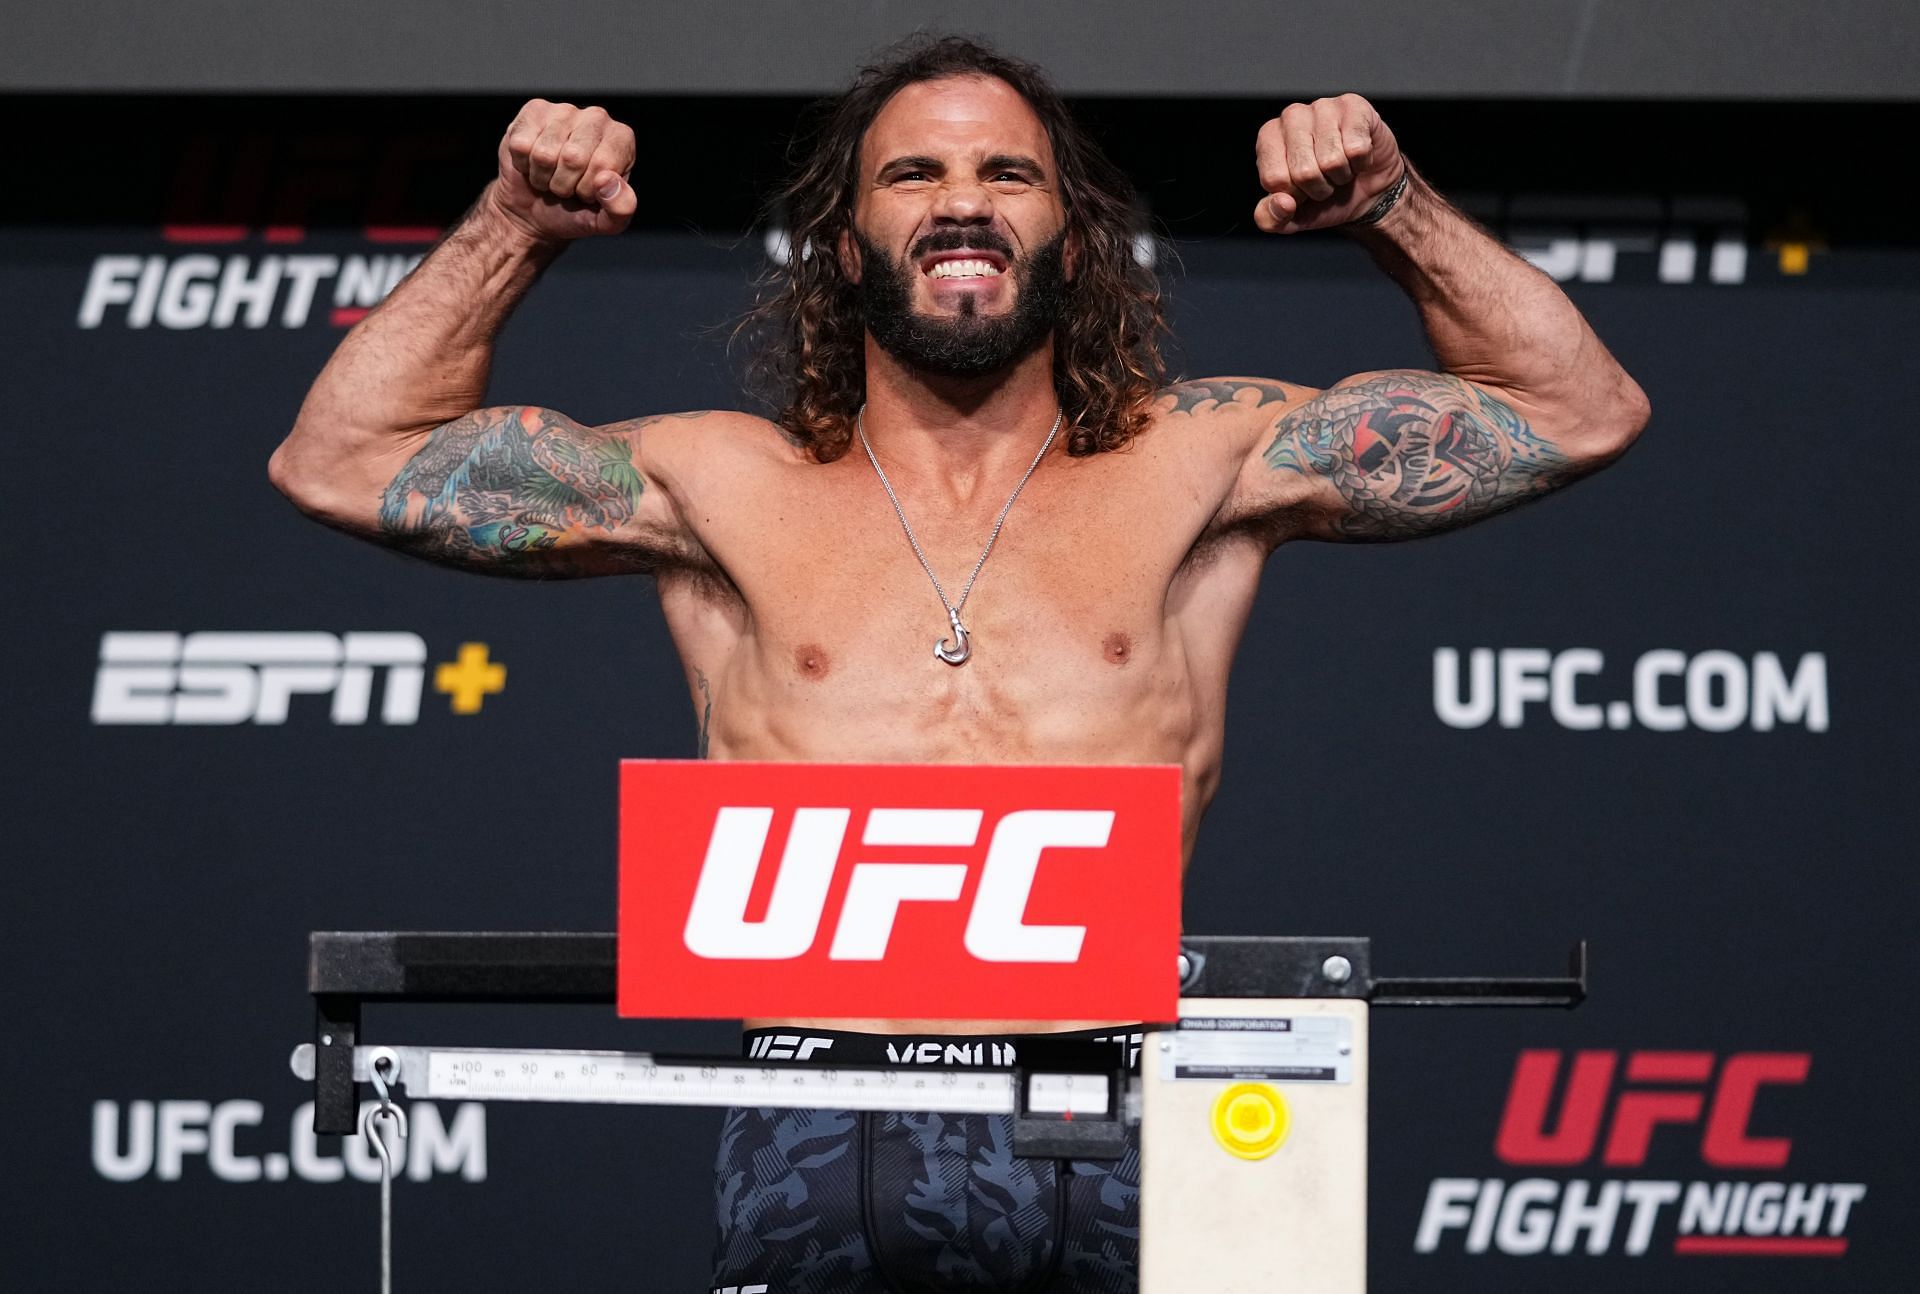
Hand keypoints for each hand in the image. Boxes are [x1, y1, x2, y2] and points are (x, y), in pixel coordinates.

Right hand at [487, 99, 637, 242]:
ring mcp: (565, 110)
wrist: (535, 211)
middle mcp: (598, 118)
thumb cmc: (575, 212)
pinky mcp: (534, 110)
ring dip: (543, 176)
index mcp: (622, 139)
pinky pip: (521, 145)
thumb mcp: (606, 222)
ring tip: (550, 175)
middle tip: (567, 186)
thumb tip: (608, 180)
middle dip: (564, 184)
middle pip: (573, 157)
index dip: (587, 189)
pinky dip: (523, 164)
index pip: (602, 165)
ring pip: (544, 153)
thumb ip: (620, 208)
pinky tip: (532, 162)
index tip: (587, 192)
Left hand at [1252, 94, 1404, 233]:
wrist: (1366, 190)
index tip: (1302, 189)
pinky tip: (1357, 156)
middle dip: (1320, 188)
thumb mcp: (1291, 218)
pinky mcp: (1353, 106)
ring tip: (1341, 167)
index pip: (1274, 179)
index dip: (1295, 195)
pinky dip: (1361, 163)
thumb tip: (1282, 203)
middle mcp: (1291, 116)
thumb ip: (1271, 219)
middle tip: (1325, 179)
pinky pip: (1357, 149)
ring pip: (1332, 161)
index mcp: (1267, 138)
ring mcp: (1322, 107)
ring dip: (1341, 176)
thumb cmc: (1324, 198)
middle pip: (1303, 171)